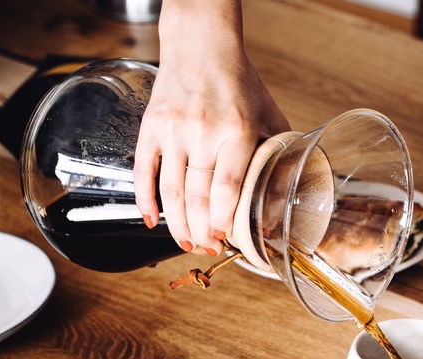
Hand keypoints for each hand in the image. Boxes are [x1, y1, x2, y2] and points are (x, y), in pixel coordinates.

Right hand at [134, 0, 289, 255]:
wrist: (200, 45)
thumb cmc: (238, 83)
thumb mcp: (268, 114)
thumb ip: (277, 155)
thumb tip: (279, 200)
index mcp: (237, 129)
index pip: (228, 187)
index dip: (224, 220)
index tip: (225, 240)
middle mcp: (202, 131)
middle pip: (198, 197)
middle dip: (202, 232)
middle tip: (207, 249)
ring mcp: (172, 131)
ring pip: (171, 192)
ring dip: (178, 225)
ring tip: (186, 243)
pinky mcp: (150, 128)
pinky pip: (143, 173)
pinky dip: (145, 201)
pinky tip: (151, 221)